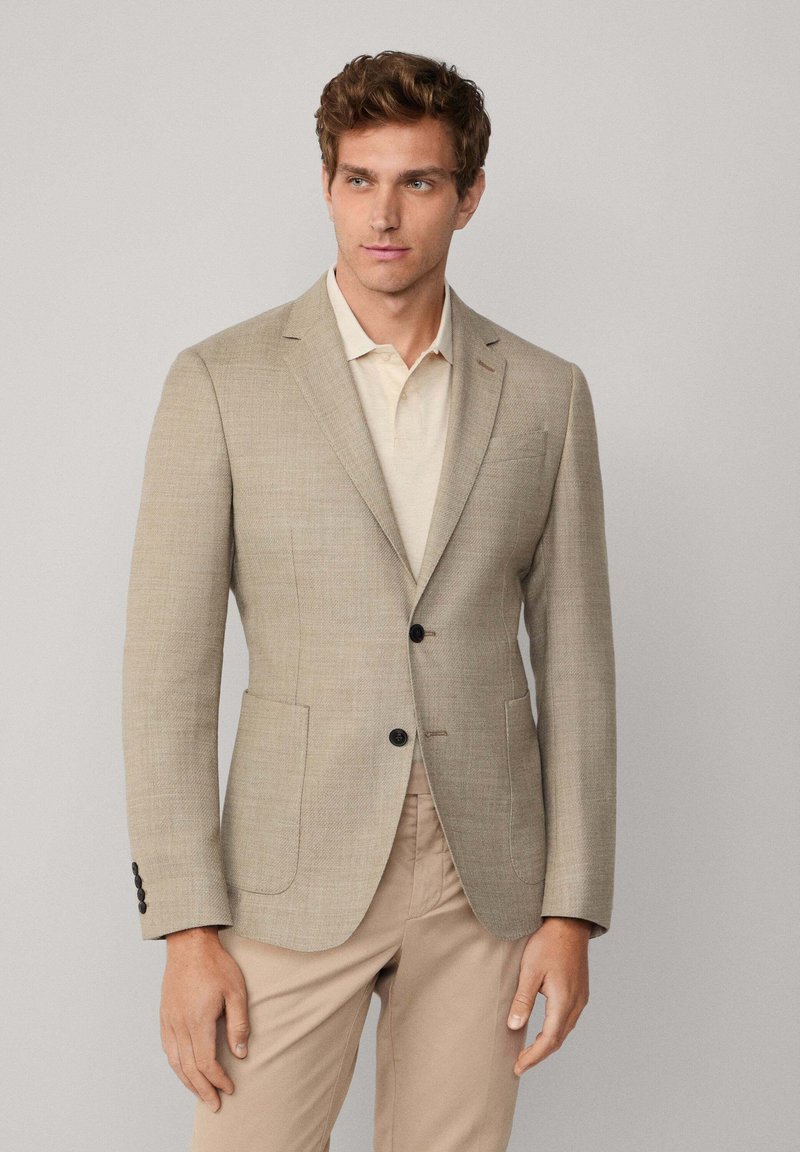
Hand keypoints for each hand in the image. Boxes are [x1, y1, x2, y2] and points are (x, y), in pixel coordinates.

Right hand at [160, 926, 250, 1111]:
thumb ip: (239, 1024)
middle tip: (215, 1104)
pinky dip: (176, 1065)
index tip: (230, 1088)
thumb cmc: (215, 964)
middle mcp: (179, 1025)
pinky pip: (167, 1048)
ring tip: (201, 1094)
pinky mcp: (165, 1015)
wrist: (190, 944)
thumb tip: (241, 1053)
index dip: (218, 1079)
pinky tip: (184, 1070)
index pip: (205, 1062)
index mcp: (198, 1020)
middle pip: (188, 1068)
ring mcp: (169, 1020)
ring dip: (188, 1082)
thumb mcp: (236, 991)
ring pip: (175, 1061)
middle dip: (203, 1089)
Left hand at [507, 916, 591, 1075]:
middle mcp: (576, 1003)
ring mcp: (581, 997)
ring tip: (529, 1051)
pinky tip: (545, 1029)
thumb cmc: (548, 943)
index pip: (549, 1040)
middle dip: (539, 1054)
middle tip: (520, 1064)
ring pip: (565, 1030)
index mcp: (564, 1001)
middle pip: (558, 1039)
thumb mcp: (530, 970)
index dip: (533, 1056)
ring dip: (548, 1043)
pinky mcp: (580, 990)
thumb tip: (514, 1026)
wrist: (569, 923)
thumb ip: (523, 1000)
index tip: (518, 1067)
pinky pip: (569, 1019)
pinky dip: (556, 1030)